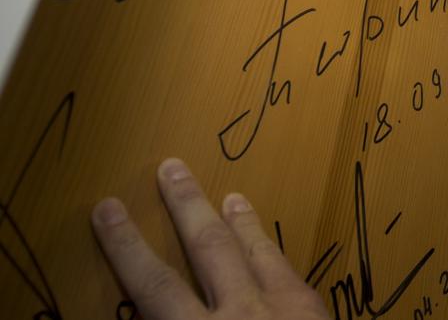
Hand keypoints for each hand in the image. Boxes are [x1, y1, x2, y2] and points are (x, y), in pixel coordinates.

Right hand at [92, 158, 326, 318]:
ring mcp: (285, 310)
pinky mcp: (316, 313)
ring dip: (239, 221)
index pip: (153, 285)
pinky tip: (270, 244)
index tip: (107, 209)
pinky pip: (291, 272)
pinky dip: (274, 251)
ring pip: (258, 251)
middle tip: (172, 166)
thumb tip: (154, 313)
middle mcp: (242, 315)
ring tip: (227, 194)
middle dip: (186, 206)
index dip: (126, 246)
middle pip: (208, 248)